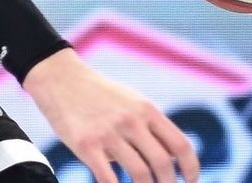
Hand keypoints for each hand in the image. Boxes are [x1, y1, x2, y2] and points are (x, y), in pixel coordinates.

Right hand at [25, 49, 199, 182]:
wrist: (59, 78)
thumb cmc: (98, 94)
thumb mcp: (132, 102)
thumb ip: (152, 126)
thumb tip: (174, 158)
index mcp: (147, 110)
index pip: (181, 146)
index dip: (191, 169)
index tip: (190, 181)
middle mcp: (131, 121)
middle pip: (163, 164)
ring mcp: (108, 133)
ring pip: (140, 174)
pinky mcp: (86, 144)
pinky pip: (108, 178)